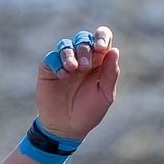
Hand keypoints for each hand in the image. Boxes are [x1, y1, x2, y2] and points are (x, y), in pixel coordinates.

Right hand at [35, 25, 119, 141]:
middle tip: (85, 67)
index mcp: (99, 61)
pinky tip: (62, 75)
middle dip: (84, 49)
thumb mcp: (105, 95)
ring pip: (66, 45)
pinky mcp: (49, 68)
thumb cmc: (89, 111)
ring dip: (70, 55)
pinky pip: (52, 57)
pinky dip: (57, 63)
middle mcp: (82, 57)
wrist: (67, 127)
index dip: (101, 36)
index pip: (102, 37)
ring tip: (73, 69)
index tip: (101, 48)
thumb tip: (115, 50)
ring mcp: (65, 61)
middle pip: (83, 38)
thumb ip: (111, 73)